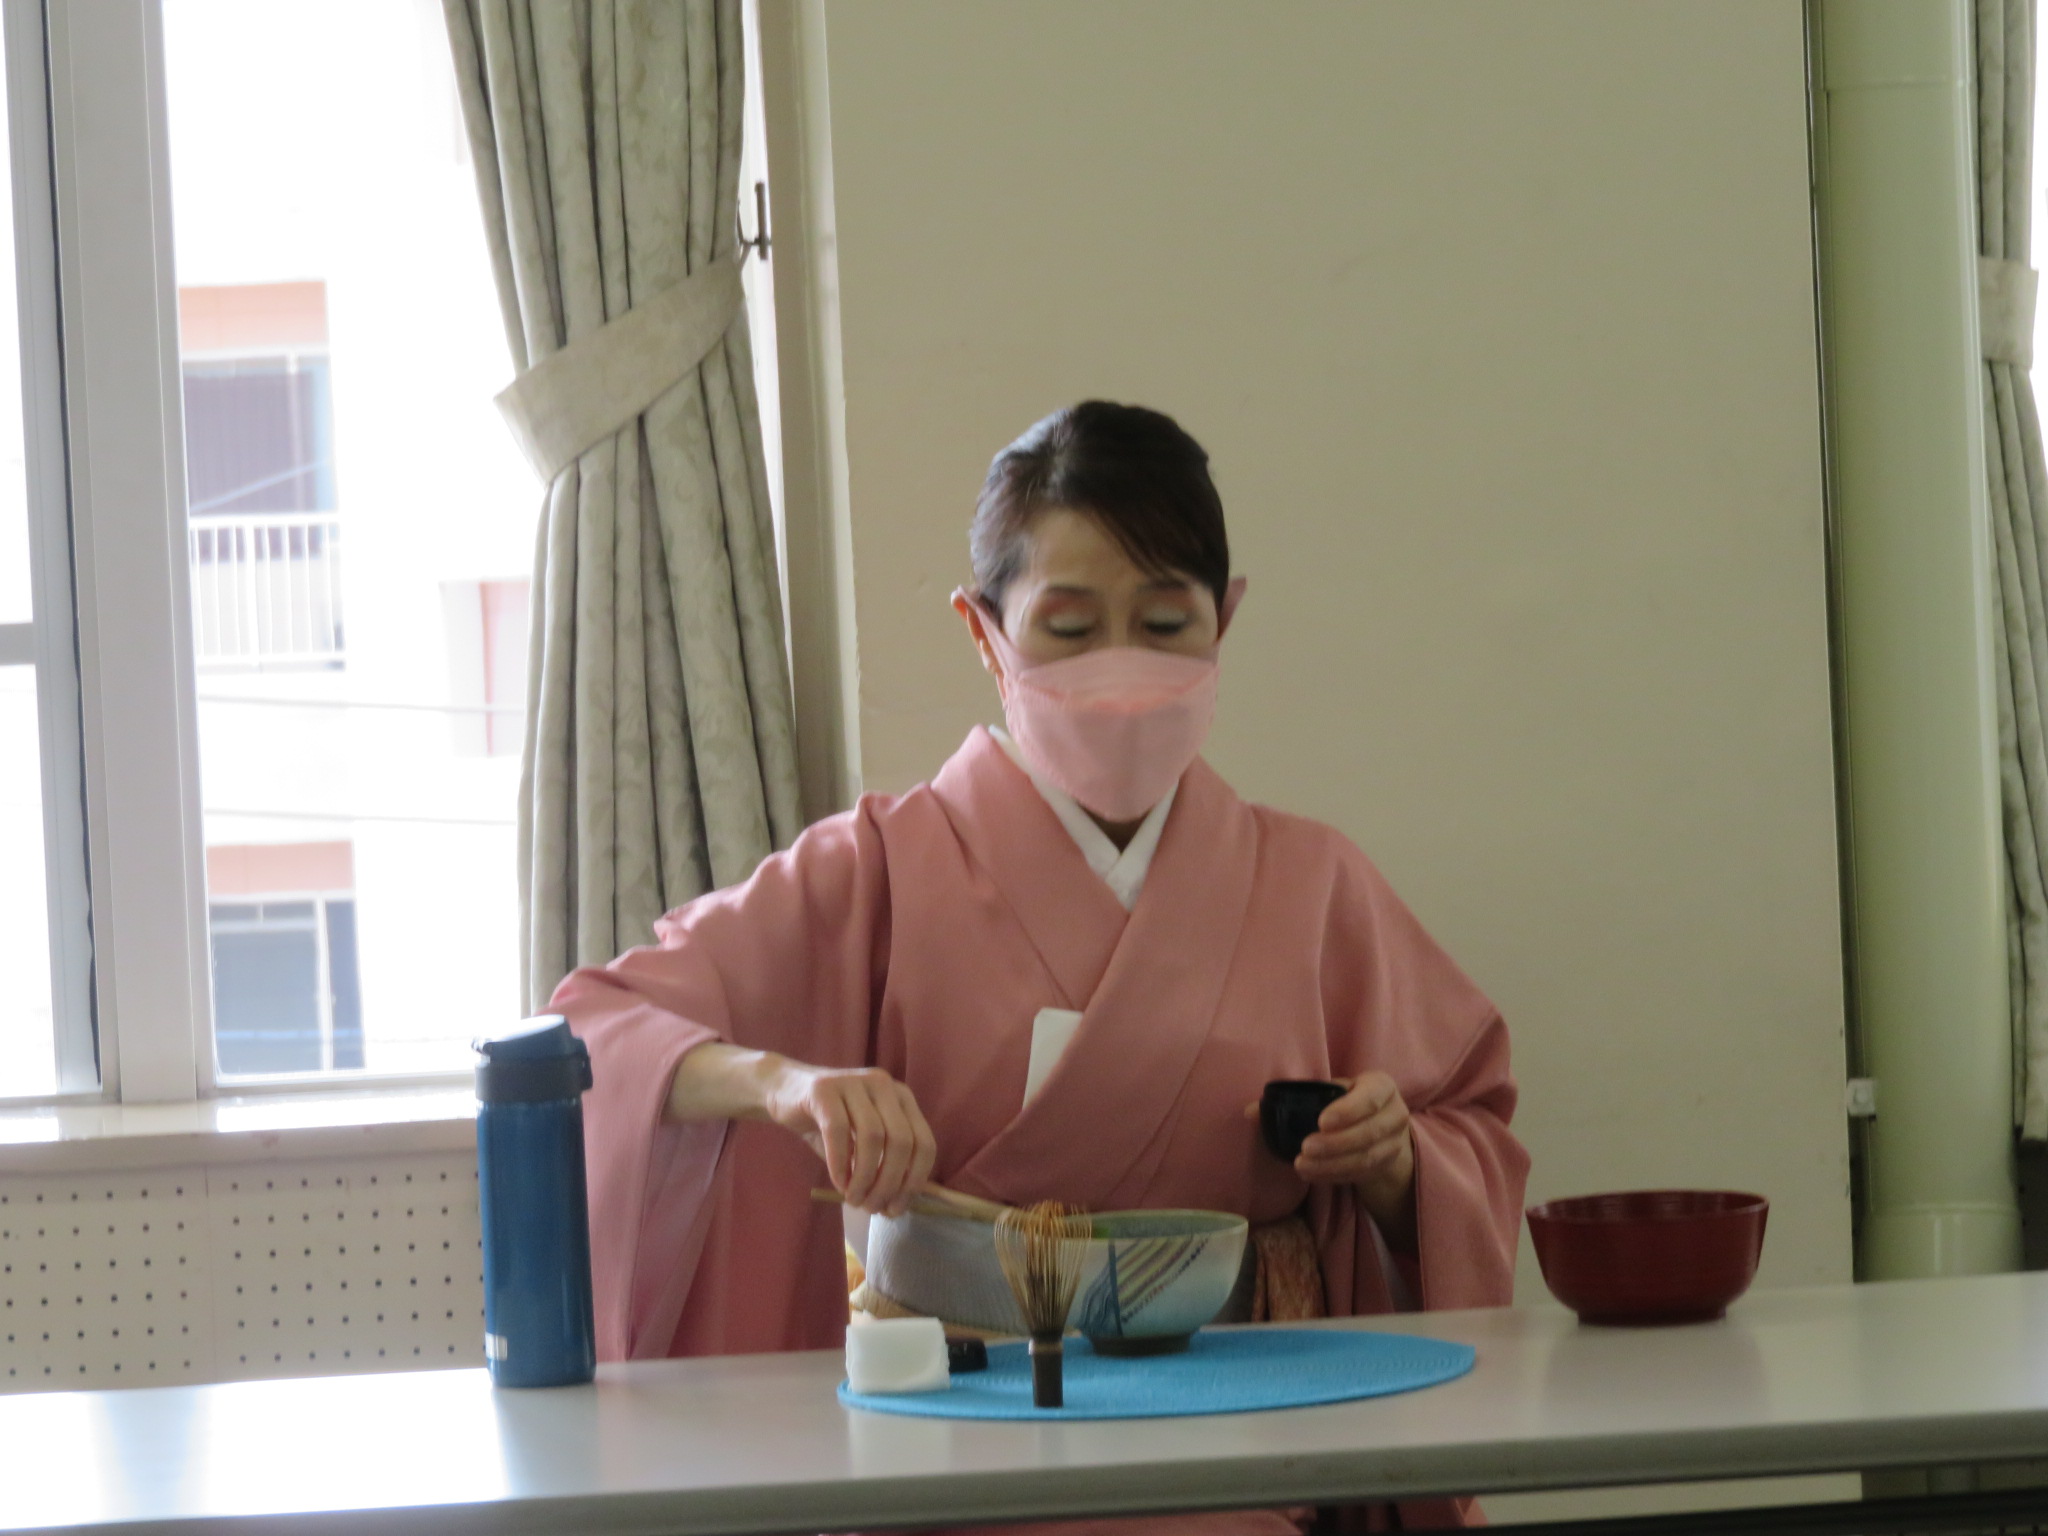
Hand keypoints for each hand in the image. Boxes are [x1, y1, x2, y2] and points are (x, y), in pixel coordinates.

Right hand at [761, 1061, 937, 1217]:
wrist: (783, 1092)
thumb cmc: (827, 1123)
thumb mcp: (861, 1142)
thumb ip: (882, 1165)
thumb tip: (896, 1206)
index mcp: (902, 1097)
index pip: (924, 1142)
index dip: (914, 1180)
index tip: (897, 1207)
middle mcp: (884, 1085)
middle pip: (901, 1141)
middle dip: (889, 1183)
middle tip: (872, 1207)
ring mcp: (854, 1082)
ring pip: (873, 1137)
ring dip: (865, 1177)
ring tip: (854, 1199)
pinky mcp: (824, 1089)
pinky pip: (838, 1132)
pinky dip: (840, 1164)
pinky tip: (838, 1183)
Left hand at [1245, 1071, 1416, 1244]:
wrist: (1380, 1125)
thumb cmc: (1346, 1101)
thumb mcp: (1328, 1092)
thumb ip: (1293, 1098)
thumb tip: (1250, 1111)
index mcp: (1381, 1086)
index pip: (1371, 1097)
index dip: (1348, 1110)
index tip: (1321, 1122)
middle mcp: (1395, 1113)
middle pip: (1368, 1132)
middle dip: (1335, 1143)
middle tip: (1305, 1149)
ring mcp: (1395, 1142)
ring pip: (1366, 1157)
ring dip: (1333, 1164)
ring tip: (1303, 1166)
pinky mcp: (1388, 1164)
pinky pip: (1362, 1174)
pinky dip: (1336, 1175)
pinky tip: (1313, 1175)